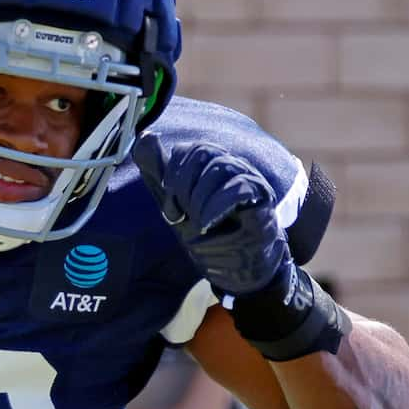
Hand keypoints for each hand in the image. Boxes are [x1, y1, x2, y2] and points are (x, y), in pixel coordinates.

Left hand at [135, 137, 290, 300]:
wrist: (239, 271)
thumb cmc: (210, 238)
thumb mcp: (177, 206)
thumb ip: (160, 174)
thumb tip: (145, 137)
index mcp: (214, 165)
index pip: (188, 149)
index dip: (172, 175)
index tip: (170, 206)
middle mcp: (234, 166)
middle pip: (203, 151)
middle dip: (183, 185)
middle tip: (182, 216)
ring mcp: (251, 180)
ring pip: (220, 166)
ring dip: (199, 198)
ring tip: (198, 224)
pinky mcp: (263, 201)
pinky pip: (239, 188)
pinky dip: (216, 205)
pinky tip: (207, 223)